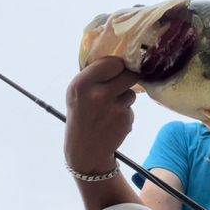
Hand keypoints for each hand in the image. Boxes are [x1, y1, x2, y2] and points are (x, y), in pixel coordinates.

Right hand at [64, 56, 138, 174]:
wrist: (86, 149)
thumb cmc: (81, 116)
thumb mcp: (77, 93)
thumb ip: (94, 76)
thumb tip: (119, 59)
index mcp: (82, 84)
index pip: (113, 62)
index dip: (117, 66)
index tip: (116, 70)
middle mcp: (98, 94)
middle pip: (128, 74)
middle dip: (126, 79)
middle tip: (119, 85)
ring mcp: (113, 108)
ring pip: (132, 91)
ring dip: (125, 97)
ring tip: (110, 108)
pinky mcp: (125, 119)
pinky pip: (131, 107)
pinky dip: (125, 111)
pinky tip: (113, 120)